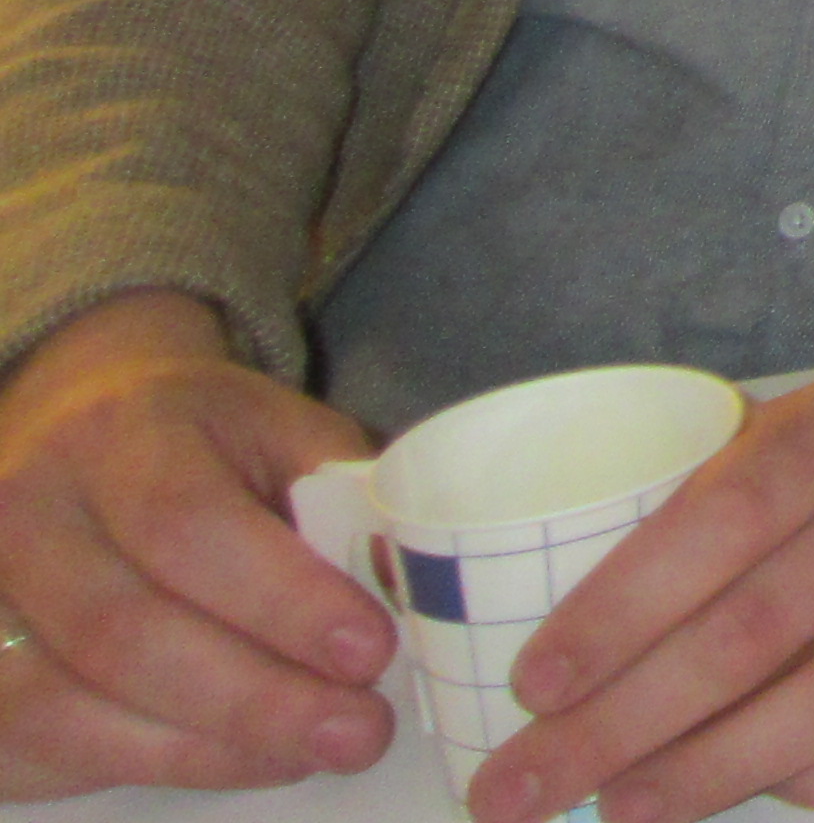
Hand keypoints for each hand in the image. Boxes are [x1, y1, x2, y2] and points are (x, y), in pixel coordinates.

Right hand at [0, 291, 394, 797]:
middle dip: (252, 702)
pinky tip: (230, 761)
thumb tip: (405, 588)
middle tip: (356, 732)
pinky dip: (137, 766)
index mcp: (122, 433)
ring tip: (303, 754)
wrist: (85, 419)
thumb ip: (345, 503)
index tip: (370, 653)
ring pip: (67, 708)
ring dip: (201, 750)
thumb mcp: (287, 431)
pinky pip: (30, 748)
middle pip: (123, 635)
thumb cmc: (209, 437)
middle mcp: (28, 511)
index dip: (280, 602)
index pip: (188, 527)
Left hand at [476, 213, 813, 822]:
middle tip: (523, 786)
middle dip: (620, 725)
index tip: (534, 685)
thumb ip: (750, 476)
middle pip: (752, 635)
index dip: (615, 613)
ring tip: (623, 806)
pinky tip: (761, 790)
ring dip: (706, 773)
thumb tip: (610, 596)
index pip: (718, 525)